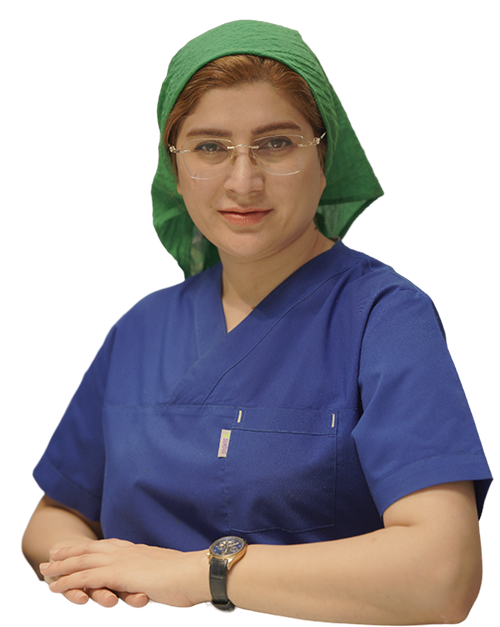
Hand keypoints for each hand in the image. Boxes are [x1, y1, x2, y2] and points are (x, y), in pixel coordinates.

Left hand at [40, 538, 208, 608]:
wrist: (195, 573)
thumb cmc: (187, 578)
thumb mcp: (165, 576)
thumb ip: (152, 579)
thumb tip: (149, 586)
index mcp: (138, 551)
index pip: (108, 546)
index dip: (91, 547)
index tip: (78, 548)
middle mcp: (127, 551)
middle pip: (91, 549)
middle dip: (70, 551)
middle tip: (52, 554)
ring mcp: (121, 561)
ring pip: (83, 561)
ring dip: (62, 566)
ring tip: (46, 570)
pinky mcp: (118, 574)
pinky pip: (86, 577)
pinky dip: (68, 581)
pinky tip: (55, 587)